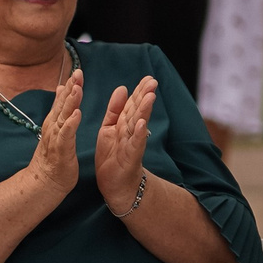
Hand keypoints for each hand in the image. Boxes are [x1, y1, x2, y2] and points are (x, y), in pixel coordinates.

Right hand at [23, 70, 83, 197]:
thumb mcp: (58, 128)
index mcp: (55, 121)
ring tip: (77, 88)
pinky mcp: (60, 149)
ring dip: (70, 102)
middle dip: (71, 87)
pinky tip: (77, 114)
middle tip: (78, 72)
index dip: (70, 85)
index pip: (63, 99)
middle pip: (62, 104)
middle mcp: (53, 126)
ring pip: (63, 116)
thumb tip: (62, 88)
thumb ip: (60, 108)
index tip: (78, 70)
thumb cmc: (54, 155)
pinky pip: (66, 134)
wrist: (45, 181)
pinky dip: (71, 124)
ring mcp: (55, 137)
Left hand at [95, 75, 157, 213]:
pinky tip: (142, 123)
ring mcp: (132, 143)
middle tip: (153, 81)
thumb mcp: (109, 129)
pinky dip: (139, 133)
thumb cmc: (113, 157)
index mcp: (123, 124)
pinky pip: (135, 143)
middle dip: (145, 96)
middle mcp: (130, 131)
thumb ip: (115, 110)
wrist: (115, 184)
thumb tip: (122, 88)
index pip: (133, 104)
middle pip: (138, 111)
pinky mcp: (130, 156)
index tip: (148, 77)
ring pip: (138, 124)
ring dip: (145, 110)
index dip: (140, 91)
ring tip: (150, 97)